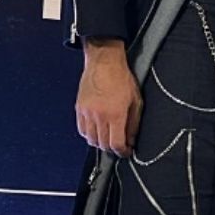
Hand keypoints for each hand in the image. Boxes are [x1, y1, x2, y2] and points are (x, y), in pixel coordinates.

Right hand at [76, 38, 141, 156]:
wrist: (104, 62)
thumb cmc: (122, 78)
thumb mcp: (135, 100)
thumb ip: (134, 123)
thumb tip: (131, 139)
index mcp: (115, 114)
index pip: (116, 144)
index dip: (123, 152)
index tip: (126, 152)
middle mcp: (99, 116)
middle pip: (103, 144)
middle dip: (112, 148)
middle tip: (119, 145)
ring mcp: (87, 113)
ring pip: (91, 139)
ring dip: (100, 142)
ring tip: (108, 138)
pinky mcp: (79, 109)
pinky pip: (81, 129)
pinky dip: (89, 134)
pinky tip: (96, 130)